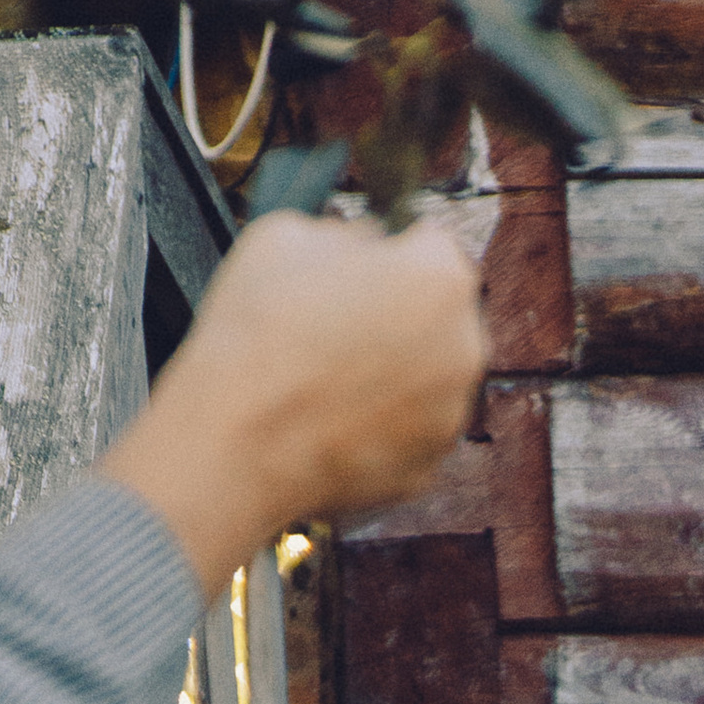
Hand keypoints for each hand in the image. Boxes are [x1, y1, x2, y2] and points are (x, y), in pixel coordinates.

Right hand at [100, 210, 483, 600]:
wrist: (238, 442)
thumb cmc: (260, 331)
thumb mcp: (289, 235)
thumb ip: (347, 235)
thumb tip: (366, 244)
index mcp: (440, 280)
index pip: (433, 247)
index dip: (393, 251)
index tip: (365, 265)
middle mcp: (465, 351)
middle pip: (441, 318)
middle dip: (401, 313)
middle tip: (340, 322)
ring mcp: (450, 417)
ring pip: (429, 379)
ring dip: (395, 371)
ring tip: (329, 375)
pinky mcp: (427, 469)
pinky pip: (410, 432)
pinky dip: (381, 425)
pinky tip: (333, 420)